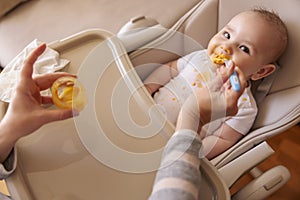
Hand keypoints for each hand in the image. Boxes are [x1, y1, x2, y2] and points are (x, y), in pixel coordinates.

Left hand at [0, 44, 76, 161]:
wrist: (11, 131)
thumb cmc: (17, 122)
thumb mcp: (41, 118)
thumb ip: (60, 114)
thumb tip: (73, 111)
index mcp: (24, 86)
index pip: (29, 65)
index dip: (36, 54)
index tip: (43, 46)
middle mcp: (27, 87)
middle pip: (46, 77)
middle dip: (61, 77)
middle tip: (73, 78)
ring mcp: (31, 92)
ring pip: (48, 84)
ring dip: (59, 86)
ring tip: (71, 86)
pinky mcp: (35, 98)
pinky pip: (48, 93)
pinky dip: (56, 95)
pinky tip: (63, 98)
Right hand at [176, 64, 246, 131]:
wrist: (191, 117)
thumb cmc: (198, 105)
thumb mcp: (211, 87)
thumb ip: (223, 76)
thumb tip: (231, 66)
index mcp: (231, 102)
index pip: (241, 83)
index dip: (237, 73)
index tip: (231, 66)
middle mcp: (233, 106)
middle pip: (237, 87)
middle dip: (231, 76)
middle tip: (224, 67)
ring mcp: (230, 108)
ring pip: (232, 90)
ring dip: (227, 81)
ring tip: (220, 73)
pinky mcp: (226, 108)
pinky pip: (228, 95)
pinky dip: (224, 87)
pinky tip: (218, 81)